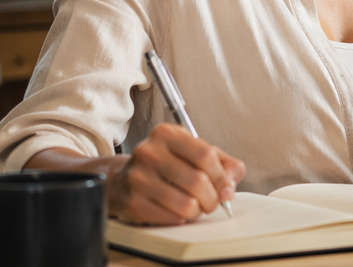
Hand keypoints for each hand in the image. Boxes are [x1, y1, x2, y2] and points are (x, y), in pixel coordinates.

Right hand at [110, 123, 245, 224]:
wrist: (121, 180)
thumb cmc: (164, 165)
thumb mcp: (192, 152)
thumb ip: (221, 162)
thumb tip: (231, 183)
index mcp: (166, 134)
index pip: (206, 155)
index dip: (222, 176)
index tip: (227, 188)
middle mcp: (149, 152)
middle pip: (198, 181)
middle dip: (213, 198)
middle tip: (213, 202)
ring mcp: (138, 178)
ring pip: (187, 204)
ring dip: (199, 211)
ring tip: (196, 207)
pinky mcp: (132, 203)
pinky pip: (171, 218)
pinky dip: (181, 218)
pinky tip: (177, 211)